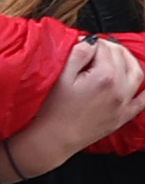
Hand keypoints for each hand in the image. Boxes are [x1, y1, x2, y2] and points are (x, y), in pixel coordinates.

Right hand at [0, 35, 144, 182]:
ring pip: (137, 72)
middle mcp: (119, 89)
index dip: (91, 43)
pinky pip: (141, 100)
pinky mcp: (121, 117)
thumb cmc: (49, 111)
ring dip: (128, 60)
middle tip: (94, 49)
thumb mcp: (59, 77)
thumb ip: (78, 54)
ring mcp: (122, 104)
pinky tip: (136, 83)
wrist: (50, 141)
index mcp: (104, 76)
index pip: (103, 47)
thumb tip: (90, 41)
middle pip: (121, 56)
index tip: (80, 46)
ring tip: (115, 57)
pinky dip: (142, 89)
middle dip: (109, 48)